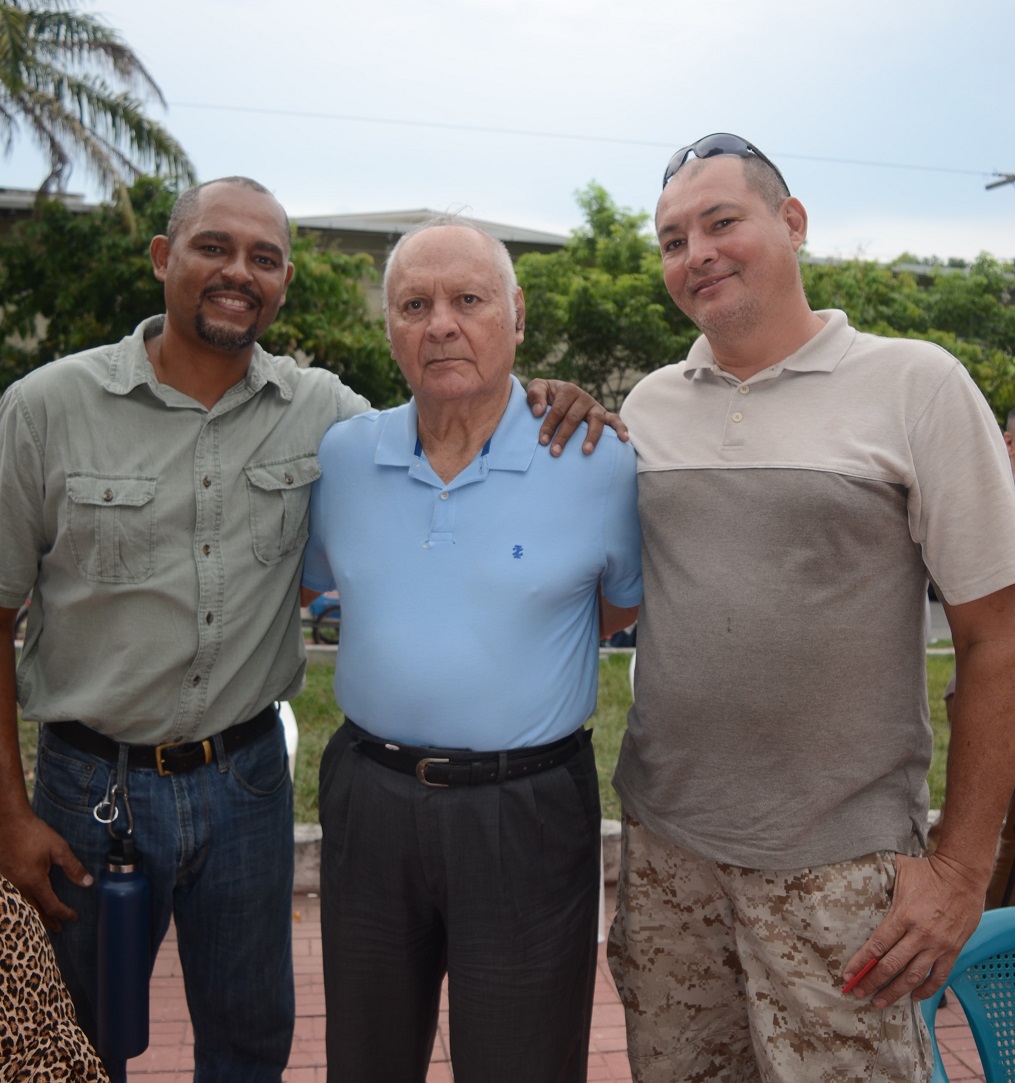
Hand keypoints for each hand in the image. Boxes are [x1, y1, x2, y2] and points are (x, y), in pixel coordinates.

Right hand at [0, 811, 91, 930]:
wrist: (7, 822)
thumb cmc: (33, 833)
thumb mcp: (59, 848)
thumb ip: (73, 867)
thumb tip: (87, 883)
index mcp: (34, 882)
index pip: (52, 906)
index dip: (64, 913)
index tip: (75, 917)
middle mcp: (18, 888)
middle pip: (35, 912)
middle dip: (48, 922)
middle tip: (59, 929)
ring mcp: (8, 884)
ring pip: (23, 907)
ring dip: (35, 916)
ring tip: (45, 921)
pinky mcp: (2, 879)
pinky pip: (14, 899)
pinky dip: (24, 906)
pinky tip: (29, 905)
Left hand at [526, 379, 628, 455]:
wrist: (559, 395)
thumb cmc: (546, 396)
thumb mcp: (537, 388)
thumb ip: (535, 394)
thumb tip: (538, 411)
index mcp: (568, 390)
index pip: (558, 409)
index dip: (549, 425)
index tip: (542, 441)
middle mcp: (584, 397)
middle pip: (574, 417)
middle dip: (564, 436)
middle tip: (555, 452)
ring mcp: (595, 407)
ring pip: (596, 421)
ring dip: (591, 436)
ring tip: (585, 451)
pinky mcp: (605, 416)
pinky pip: (616, 420)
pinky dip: (621, 428)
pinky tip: (624, 439)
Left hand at [842, 852, 983, 1005]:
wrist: (963, 875)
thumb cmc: (928, 871)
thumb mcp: (898, 872)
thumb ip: (881, 882)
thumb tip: (858, 877)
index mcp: (903, 916)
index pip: (876, 946)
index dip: (861, 963)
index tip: (848, 975)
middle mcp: (920, 935)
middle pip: (891, 966)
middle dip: (872, 982)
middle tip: (857, 992)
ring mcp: (938, 945)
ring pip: (913, 977)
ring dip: (895, 992)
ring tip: (880, 1002)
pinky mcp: (953, 950)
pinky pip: (939, 976)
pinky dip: (926, 990)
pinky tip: (914, 997)